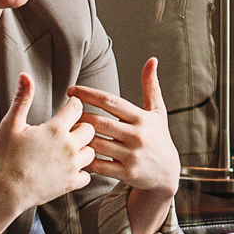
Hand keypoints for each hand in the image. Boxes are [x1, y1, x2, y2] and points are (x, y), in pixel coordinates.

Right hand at [0, 72, 95, 211]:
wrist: (6, 190)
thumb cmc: (6, 156)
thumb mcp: (11, 124)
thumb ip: (23, 99)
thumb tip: (26, 75)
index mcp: (56, 129)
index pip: (77, 108)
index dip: (73, 105)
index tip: (69, 106)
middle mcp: (69, 146)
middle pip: (90, 128)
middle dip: (82, 125)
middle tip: (69, 128)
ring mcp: (72, 166)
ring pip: (92, 151)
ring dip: (84, 148)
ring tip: (70, 147)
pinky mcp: (71, 184)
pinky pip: (87, 175)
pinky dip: (81, 171)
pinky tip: (70, 168)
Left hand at [69, 58, 179, 197]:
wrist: (167, 172)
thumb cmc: (158, 137)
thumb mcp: (157, 111)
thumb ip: (151, 86)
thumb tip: (152, 60)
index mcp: (142, 119)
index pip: (110, 102)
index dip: (88, 94)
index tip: (72, 90)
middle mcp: (137, 136)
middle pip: (99, 123)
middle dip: (79, 116)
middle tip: (66, 112)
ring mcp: (132, 156)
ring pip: (96, 144)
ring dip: (79, 137)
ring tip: (67, 130)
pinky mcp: (126, 173)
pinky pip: (99, 165)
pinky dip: (86, 158)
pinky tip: (76, 151)